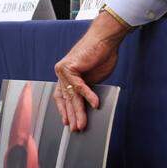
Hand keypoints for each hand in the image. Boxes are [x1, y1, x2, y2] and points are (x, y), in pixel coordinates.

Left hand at [53, 10, 131, 131]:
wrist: (104, 39)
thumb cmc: (100, 56)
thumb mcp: (93, 79)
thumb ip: (86, 91)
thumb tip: (87, 107)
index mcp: (66, 76)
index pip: (62, 97)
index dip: (65, 111)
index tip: (69, 123)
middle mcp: (62, 73)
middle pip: (67, 99)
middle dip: (72, 115)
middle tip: (77, 128)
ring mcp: (63, 70)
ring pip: (72, 95)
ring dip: (79, 111)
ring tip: (83, 123)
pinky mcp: (69, 67)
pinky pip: (79, 86)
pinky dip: (88, 95)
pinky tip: (95, 104)